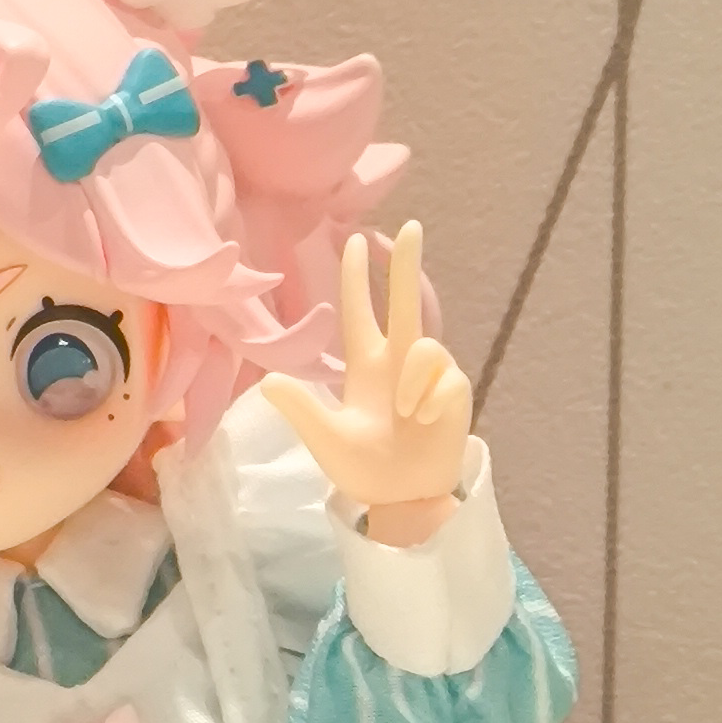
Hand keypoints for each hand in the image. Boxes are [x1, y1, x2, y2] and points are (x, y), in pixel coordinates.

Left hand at [260, 220, 471, 542]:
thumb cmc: (364, 469)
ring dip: (411, 384)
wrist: (402, 498)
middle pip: (404, 301)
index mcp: (365, 367)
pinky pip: (441, 378)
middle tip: (412, 225)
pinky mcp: (454, 388)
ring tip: (406, 418)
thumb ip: (301, 408)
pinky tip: (425, 423)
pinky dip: (429, 403)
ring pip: (424, 346)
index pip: (359, 312)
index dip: (357, 279)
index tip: (355, 242)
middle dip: (408, 264)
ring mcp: (428, 373)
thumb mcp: (326, 438)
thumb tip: (267, 381)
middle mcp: (397, 361)